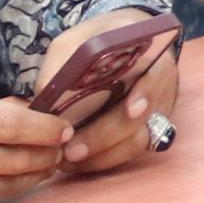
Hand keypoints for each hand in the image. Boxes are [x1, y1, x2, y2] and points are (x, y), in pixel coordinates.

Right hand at [0, 59, 72, 202]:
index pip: (13, 125)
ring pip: (6, 186)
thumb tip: (18, 108)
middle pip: (16, 159)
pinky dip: (0, 189)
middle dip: (48, 154)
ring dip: (34, 175)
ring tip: (47, 163)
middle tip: (63, 146)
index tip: (64, 126)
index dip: (46, 128)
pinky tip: (11, 177)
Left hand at [39, 13, 183, 177]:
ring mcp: (156, 110)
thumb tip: (43, 95)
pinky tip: (79, 162)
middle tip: (71, 151)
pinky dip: (105, 159)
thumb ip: (61, 62)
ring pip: (138, 141)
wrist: (123, 44)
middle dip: (106, 137)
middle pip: (142, 117)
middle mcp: (160, 85)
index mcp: (149, 55)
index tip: (131, 110)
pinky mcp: (147, 128)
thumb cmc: (96, 40)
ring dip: (104, 155)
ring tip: (69, 162)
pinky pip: (130, 151)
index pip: (156, 75)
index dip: (146, 94)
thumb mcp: (74, 41)